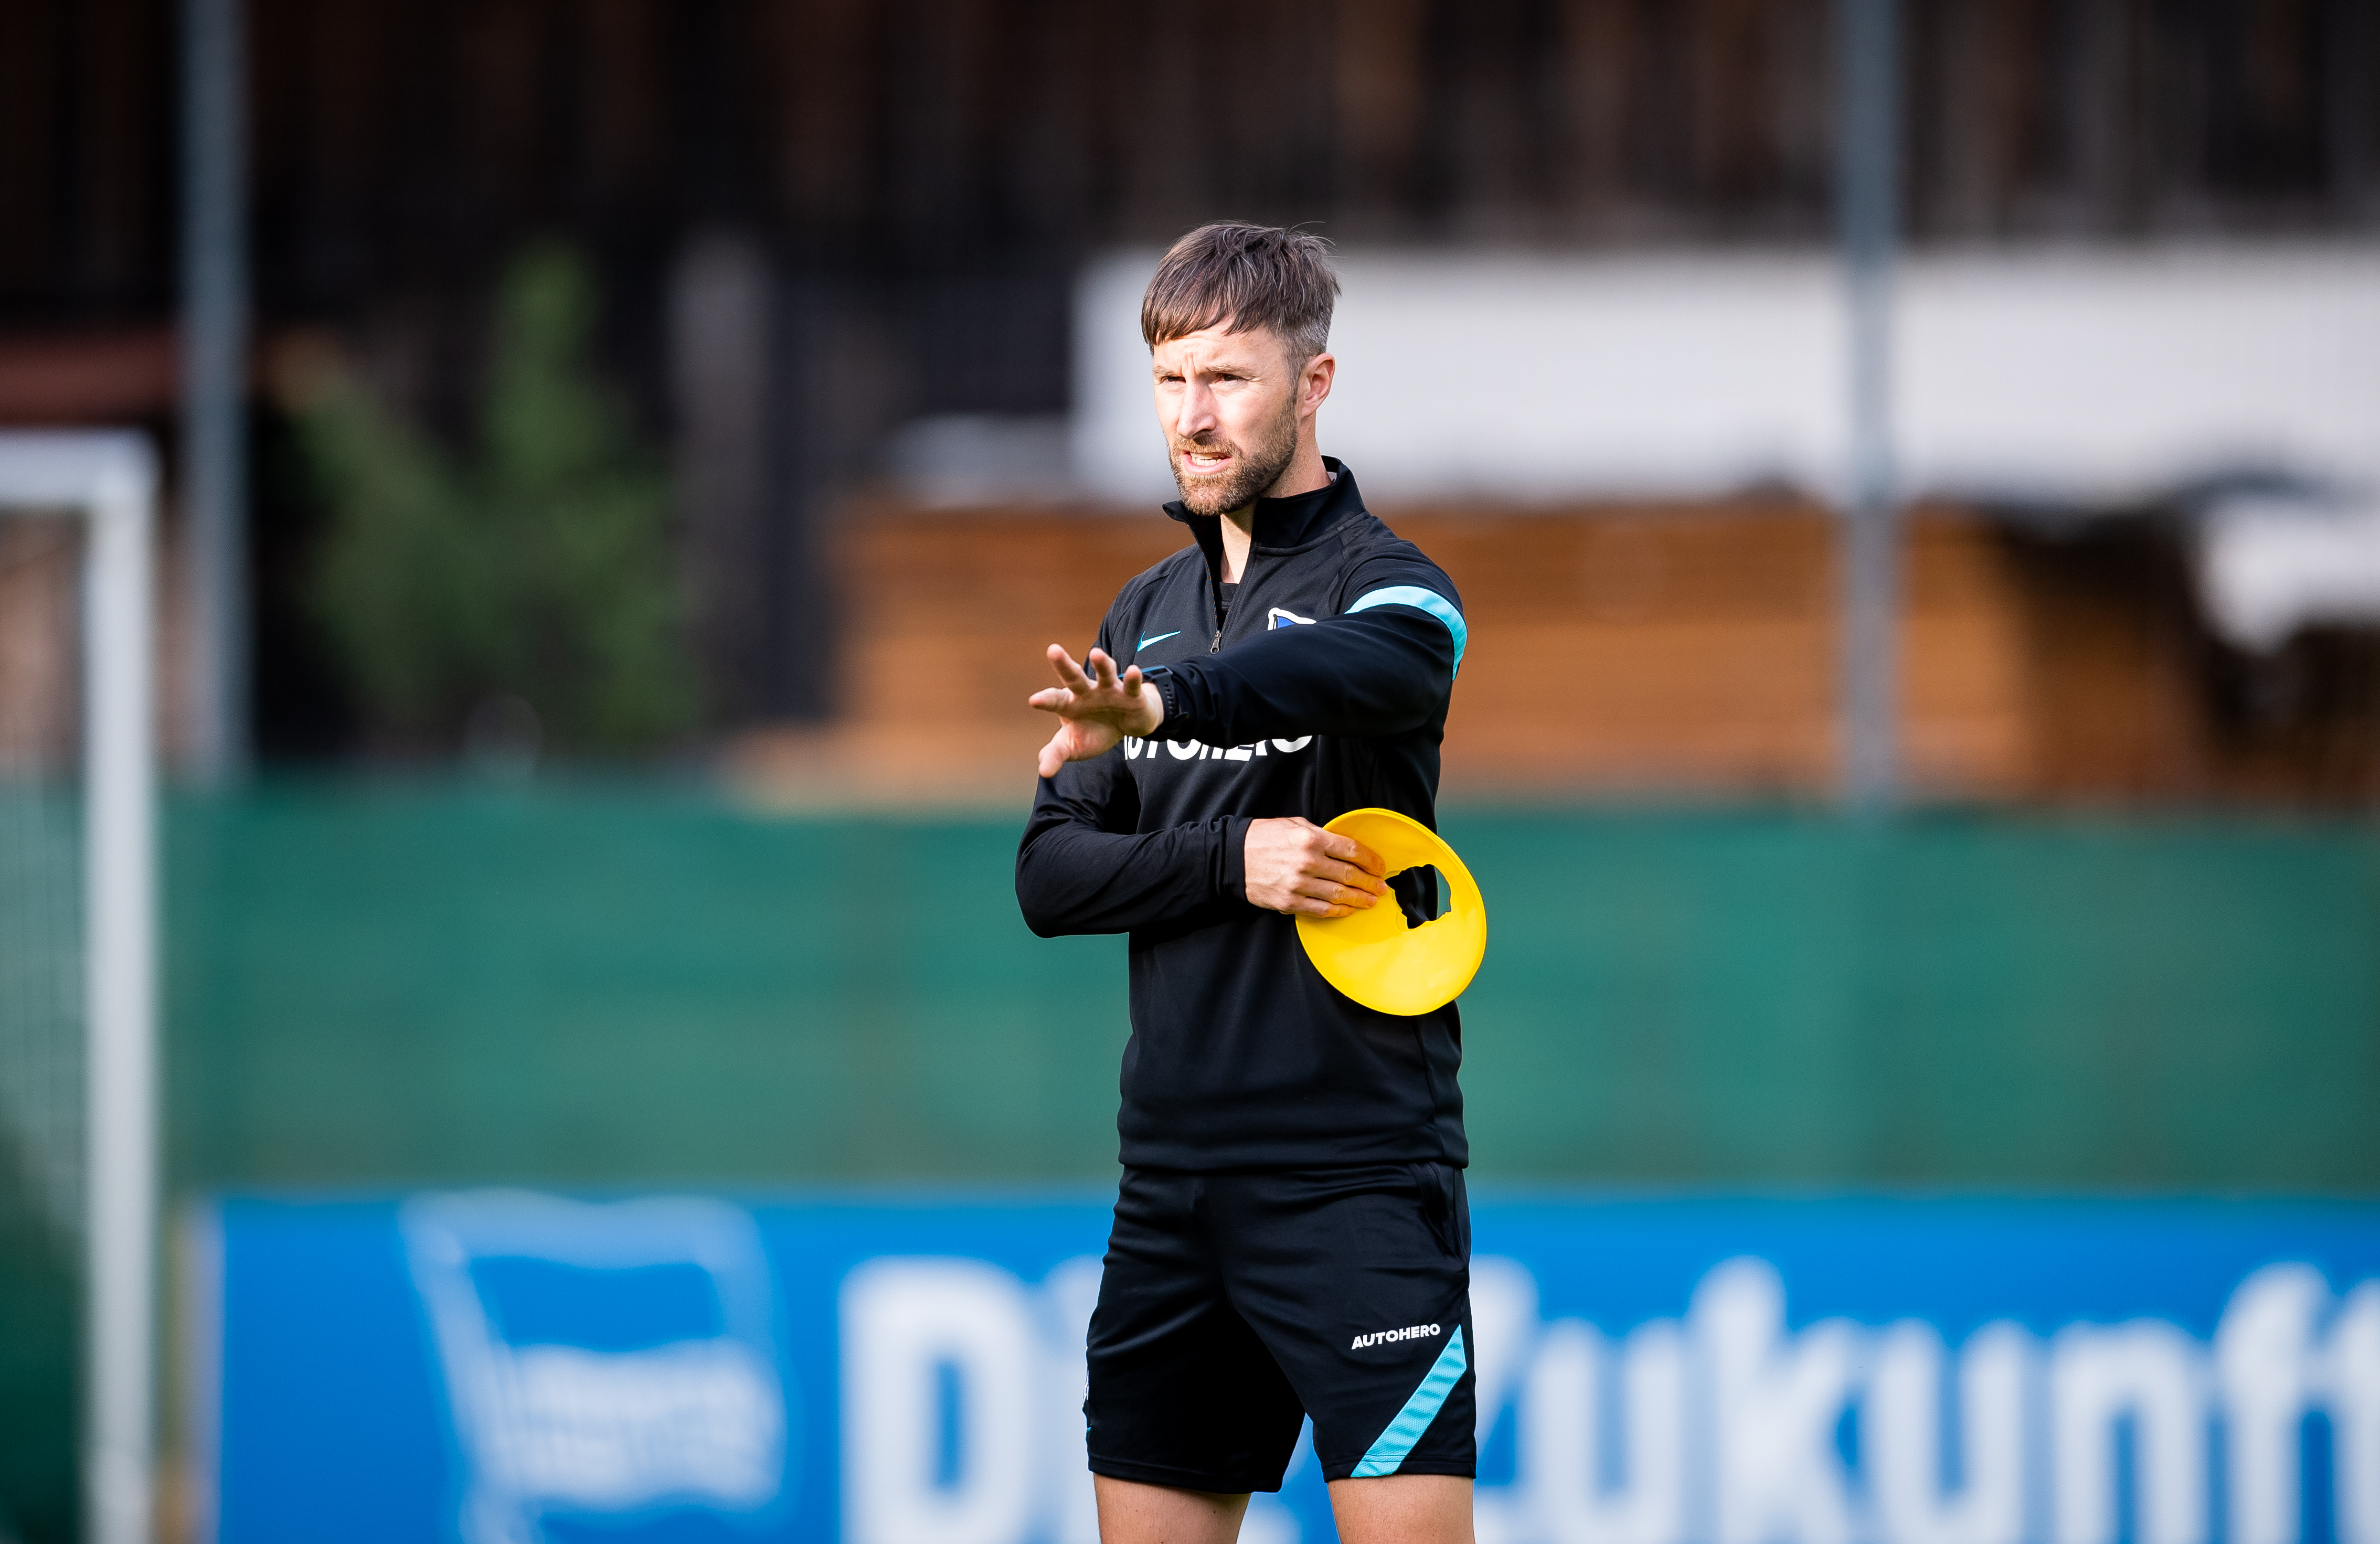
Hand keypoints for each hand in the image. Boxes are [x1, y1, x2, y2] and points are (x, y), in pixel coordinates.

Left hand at [1030, 645, 1165, 778]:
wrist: (1127, 725)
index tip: (1034, 700)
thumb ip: (1056, 754)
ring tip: (1097, 654)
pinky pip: (1132, 686)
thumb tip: (1043, 771)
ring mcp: (1110, 690)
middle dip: (1064, 665)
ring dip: (1102, 664)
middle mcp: (1087, 692)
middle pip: (1074, 677)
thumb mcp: (1073, 746)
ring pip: (1105, 674)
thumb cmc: (1094, 731)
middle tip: (1053, 650)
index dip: (1046, 700)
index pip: (1055, 700)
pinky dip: (1134, 679)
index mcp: (1070, 703)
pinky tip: (1134, 670)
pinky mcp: (1132, 695)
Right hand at [1244, 816, 1388, 916]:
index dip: (1371, 860)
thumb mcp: (1293, 824)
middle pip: (1349, 875)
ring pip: (1338, 895)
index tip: (1380, 867)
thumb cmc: (1263, 837)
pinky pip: (1321, 909)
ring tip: (1371, 901)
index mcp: (1311, 838)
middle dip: (1370, 883)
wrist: (1231, 858)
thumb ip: (1320, 834)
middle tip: (1381, 888)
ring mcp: (1298, 884)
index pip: (1352, 850)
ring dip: (1359, 899)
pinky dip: (1338, 911)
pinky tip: (1348, 910)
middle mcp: (1307, 862)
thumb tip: (1344, 846)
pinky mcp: (1289, 902)